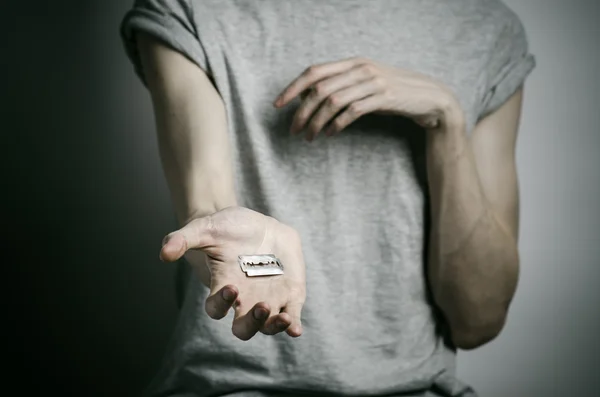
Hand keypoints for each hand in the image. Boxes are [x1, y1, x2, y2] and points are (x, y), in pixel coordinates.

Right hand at [160, 206, 305, 340]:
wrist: (259, 226)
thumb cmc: (227, 229)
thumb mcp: (204, 228)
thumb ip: (183, 239)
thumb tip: (164, 253)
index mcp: (223, 286)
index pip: (216, 307)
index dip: (221, 303)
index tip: (231, 287)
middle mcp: (244, 299)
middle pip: (243, 327)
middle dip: (250, 323)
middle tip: (260, 306)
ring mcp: (268, 299)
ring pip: (267, 326)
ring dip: (273, 326)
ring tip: (281, 318)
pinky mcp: (289, 295)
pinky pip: (291, 316)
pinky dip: (292, 326)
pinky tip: (295, 329)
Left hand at [274, 57, 464, 140]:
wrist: (429, 97)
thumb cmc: (392, 92)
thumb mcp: (365, 84)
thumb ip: (340, 86)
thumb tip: (309, 98)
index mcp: (352, 62)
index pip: (314, 72)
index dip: (293, 88)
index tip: (278, 105)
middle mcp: (360, 68)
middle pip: (319, 89)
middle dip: (302, 111)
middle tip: (294, 129)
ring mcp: (373, 81)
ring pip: (333, 101)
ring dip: (317, 122)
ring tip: (310, 137)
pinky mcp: (384, 97)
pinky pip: (353, 111)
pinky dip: (337, 124)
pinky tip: (330, 134)